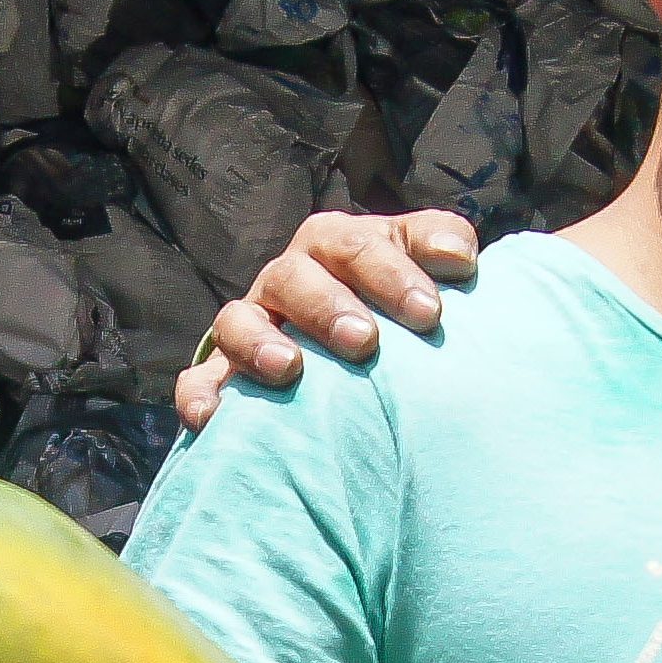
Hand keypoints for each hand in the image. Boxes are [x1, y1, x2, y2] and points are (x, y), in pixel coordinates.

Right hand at [170, 208, 483, 430]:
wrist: (352, 355)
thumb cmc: (396, 307)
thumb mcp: (422, 269)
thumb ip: (445, 247)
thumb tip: (462, 259)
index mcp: (337, 248)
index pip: (358, 243)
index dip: (391, 272)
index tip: (430, 313)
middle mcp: (289, 281)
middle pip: (295, 275)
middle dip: (328, 305)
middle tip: (365, 341)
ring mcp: (252, 326)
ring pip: (238, 320)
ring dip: (259, 342)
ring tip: (288, 369)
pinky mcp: (223, 374)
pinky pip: (199, 380)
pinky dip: (201, 395)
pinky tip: (212, 419)